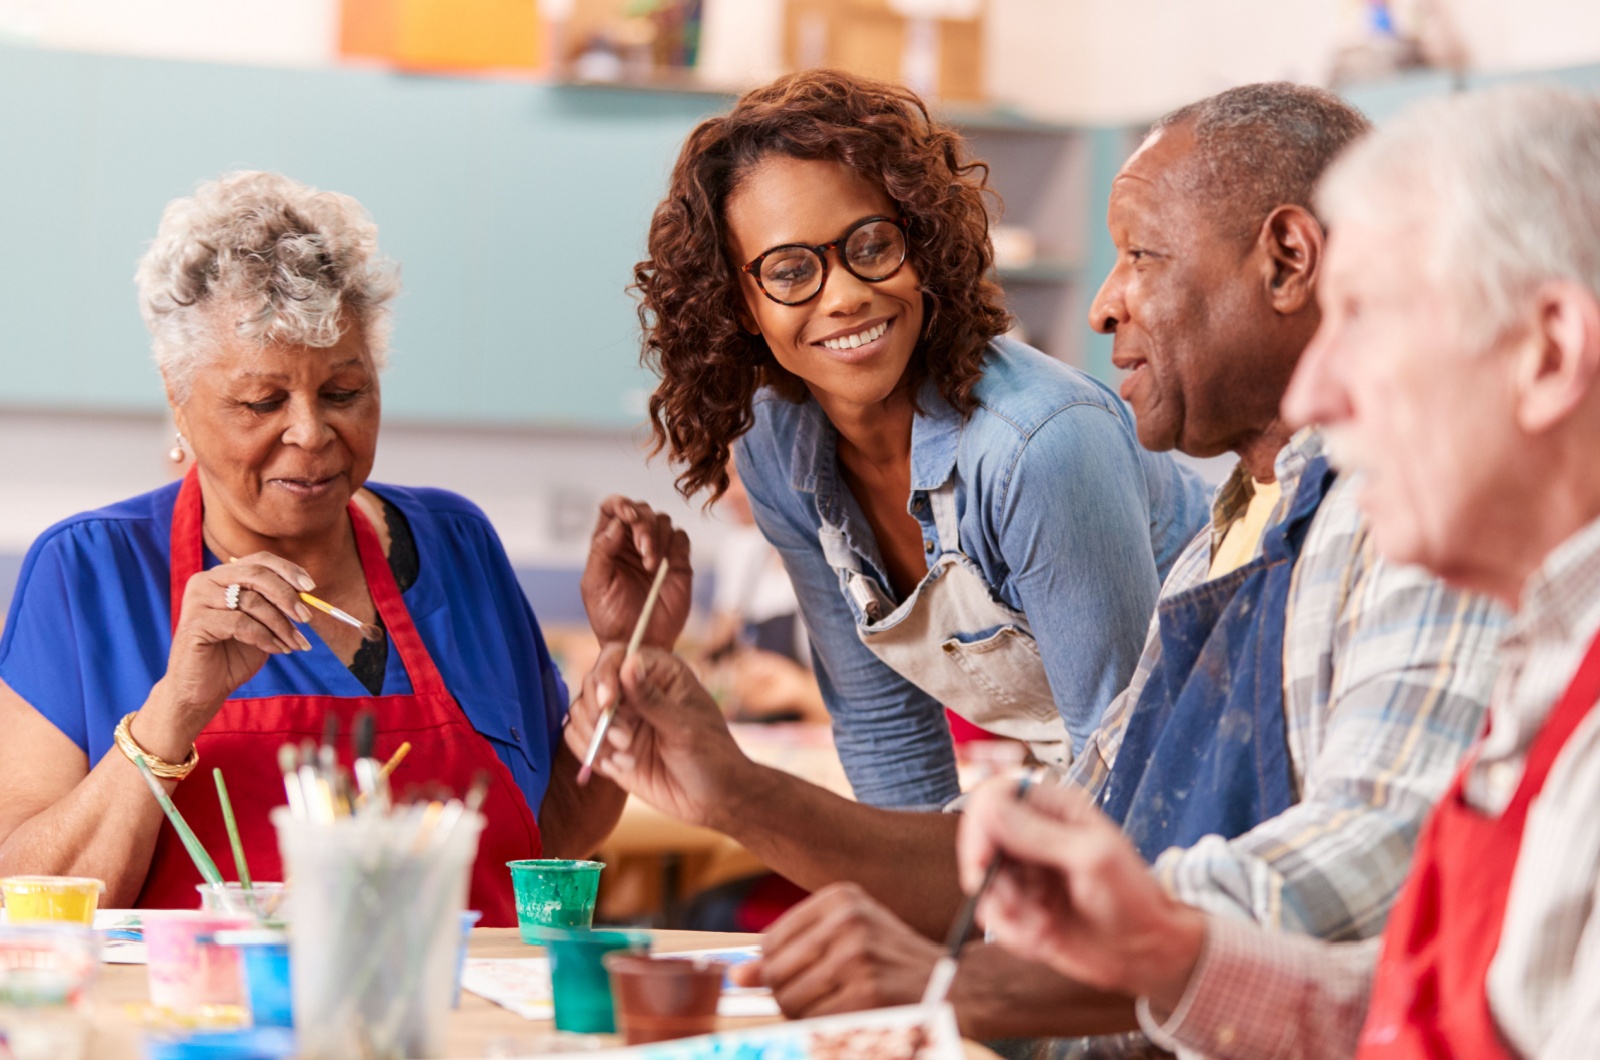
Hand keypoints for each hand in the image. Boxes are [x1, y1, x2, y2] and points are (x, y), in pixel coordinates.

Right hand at [154, 552, 314, 743]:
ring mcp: (196, 600)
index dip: (288, 570)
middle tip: (306, 618)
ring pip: (252, 601)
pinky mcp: (194, 622)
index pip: (259, 560)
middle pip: (256, 575)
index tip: (311, 588)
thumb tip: (307, 593)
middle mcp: (205, 581)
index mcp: (222, 576)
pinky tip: (274, 650)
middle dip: (287, 596)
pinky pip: (240, 623)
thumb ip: (277, 605)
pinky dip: (264, 637)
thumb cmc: (233, 656)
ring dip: (280, 625)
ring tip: (294, 643)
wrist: (202, 690)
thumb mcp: (262, 625)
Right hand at [563, 646, 748, 828]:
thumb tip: (629, 662)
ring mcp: (621, 719)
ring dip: (595, 736)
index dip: (605, 676)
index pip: (616, 657)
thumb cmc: (712, 757)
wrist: (715, 800)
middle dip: (599, 714)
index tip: (608, 703)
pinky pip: (579, 741)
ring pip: (580, 713)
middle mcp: (635, 691)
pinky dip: (590, 754)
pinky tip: (620, 767)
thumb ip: (652, 699)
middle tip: (625, 741)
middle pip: (592, 684)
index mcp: (660, 673)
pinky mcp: (610, 747)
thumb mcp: (685, 728)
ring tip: (626, 757)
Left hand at [581, 497, 692, 649]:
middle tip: (644, 551)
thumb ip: (601, 552)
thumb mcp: (594, 586)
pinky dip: (675, 544)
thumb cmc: (611, 619)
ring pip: (662, 520)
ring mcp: (656, 551)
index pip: (613, 508)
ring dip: (658, 537)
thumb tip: (616, 524)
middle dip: (643, 525)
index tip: (628, 517)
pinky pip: (680, 537)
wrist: (639, 643)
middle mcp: (632, 543)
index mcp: (608, 544)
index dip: (620, 504)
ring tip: (651, 566)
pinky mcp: (677, 562)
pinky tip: (664, 567)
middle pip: (641, 510)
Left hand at [730, 882, 942, 1017]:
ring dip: (805, 1016)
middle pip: (776, 973)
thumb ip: (793, 951)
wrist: (959, 985)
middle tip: (824, 999)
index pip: (771, 942)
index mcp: (841, 898)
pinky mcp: (868, 993)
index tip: (796, 981)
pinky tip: (849, 1018)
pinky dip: (822, 1029)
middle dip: (788, 997)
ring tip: (839, 1006)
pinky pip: (814, 1021)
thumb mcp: (849, 937)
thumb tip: (737, 974)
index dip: (774, 971)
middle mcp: (847, 920)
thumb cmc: (894, 963)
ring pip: (790, 1001)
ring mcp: (858, 956)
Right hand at [957, 778, 1207, 1010]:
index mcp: (1053, 809)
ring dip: (1005, 912)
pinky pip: (993, 916)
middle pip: (979, 841)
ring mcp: (1025, 872)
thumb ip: (1038, 834)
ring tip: (1040, 928)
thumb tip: (990, 807)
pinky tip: (1043, 939)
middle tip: (1011, 906)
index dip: (980, 825)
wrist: (1146, 952)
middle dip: (989, 878)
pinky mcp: (1021, 906)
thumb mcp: (1091, 859)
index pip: (995, 797)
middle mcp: (1033, 836)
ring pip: (982, 882)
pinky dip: (1012, 933)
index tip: (982, 860)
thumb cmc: (1132, 898)